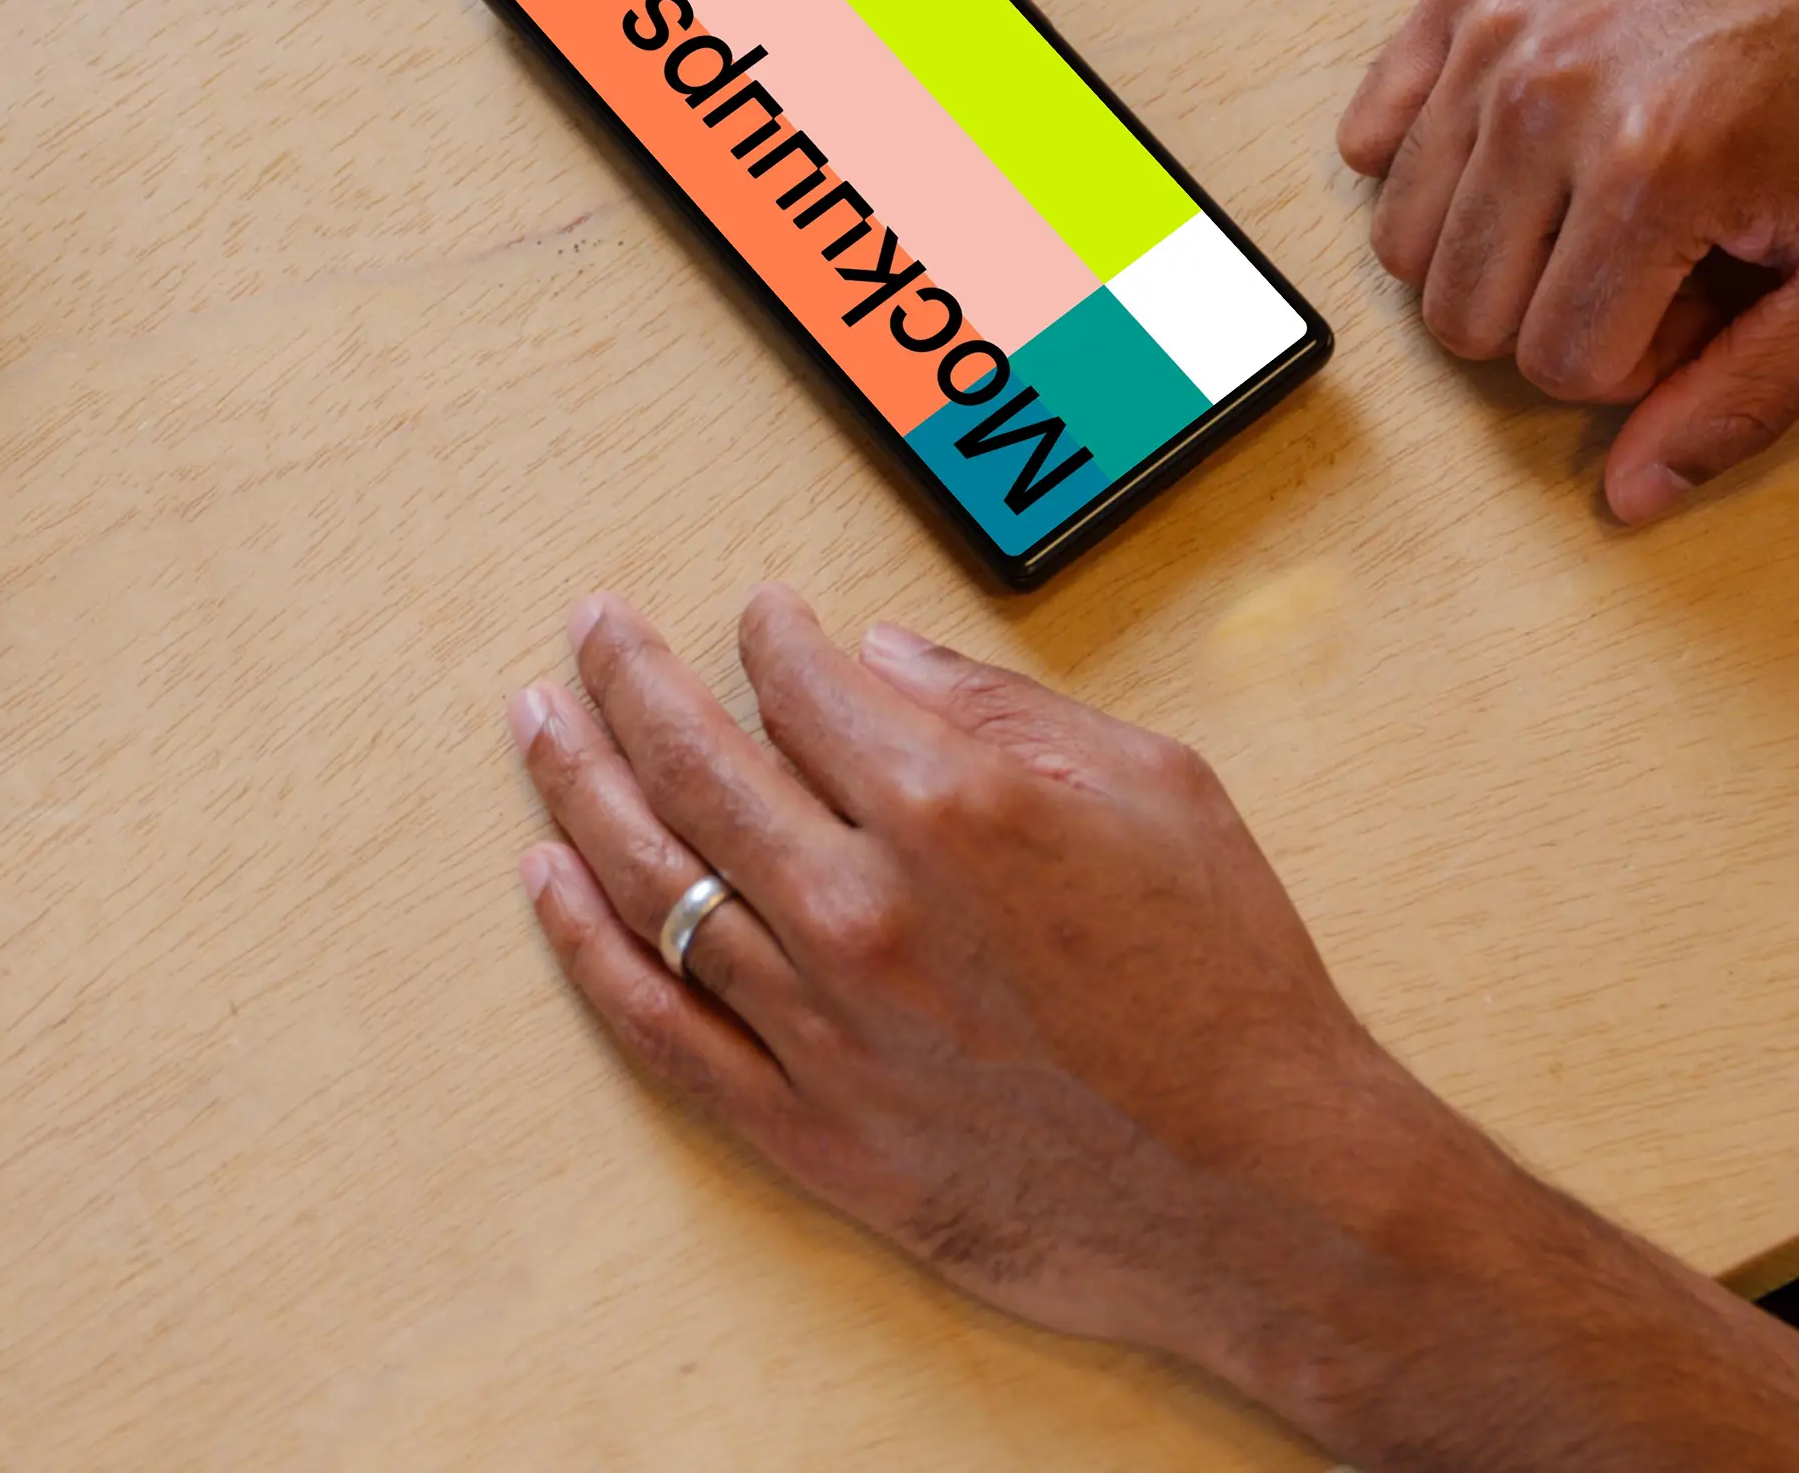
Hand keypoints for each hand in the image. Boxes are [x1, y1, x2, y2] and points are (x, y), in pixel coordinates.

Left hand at [509, 592, 1454, 1382]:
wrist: (1258, 1184)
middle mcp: (866, 909)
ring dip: (581, 787)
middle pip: (698, 763)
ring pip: (654, 883)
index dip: (768, 634)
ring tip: (541, 724)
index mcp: (953, 806)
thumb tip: (882, 659)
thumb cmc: (1224, 983)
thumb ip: (1004, 707)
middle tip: (595, 627)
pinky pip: (660, 1027)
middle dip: (632, 678)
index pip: (802, 684)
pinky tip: (550, 882)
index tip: (756, 614)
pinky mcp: (811, 1129)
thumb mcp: (1156, 787)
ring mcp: (824, 1027)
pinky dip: (589, 948)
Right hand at [1336, 0, 1798, 525]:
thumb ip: (1746, 399)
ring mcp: (1494, 27)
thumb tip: (1630, 498)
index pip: (1555, 366)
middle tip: (1660, 247)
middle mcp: (1545, 95)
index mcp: (1649, 175)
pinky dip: (1435, 164)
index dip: (1639, 357)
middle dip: (1559, 311)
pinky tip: (1532, 144)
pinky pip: (1377, 131)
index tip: (1709, 286)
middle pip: (1461, 311)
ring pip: (1407, 235)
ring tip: (1602, 192)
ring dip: (1500, 246)